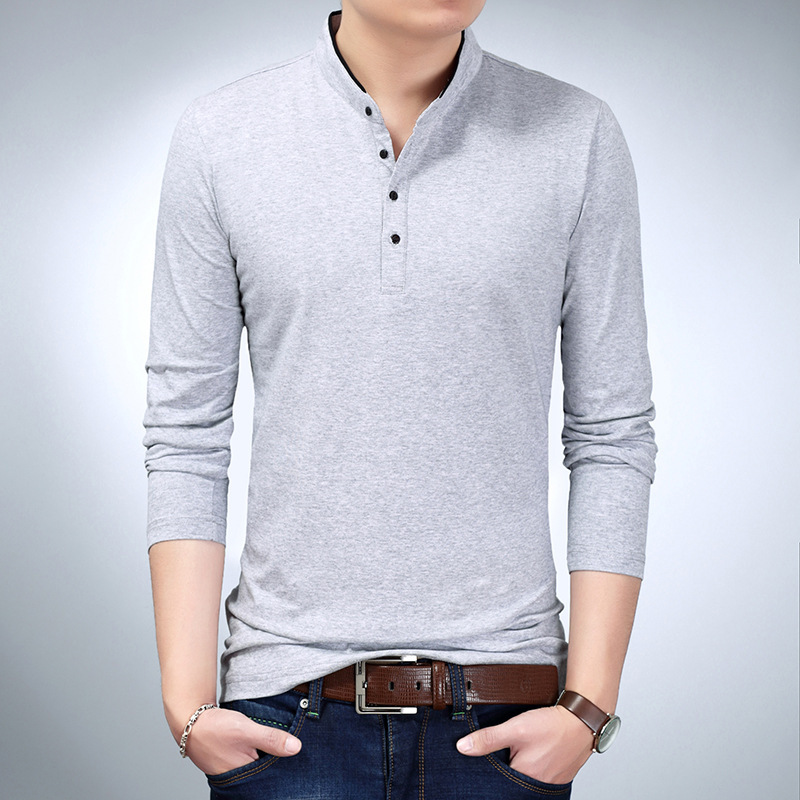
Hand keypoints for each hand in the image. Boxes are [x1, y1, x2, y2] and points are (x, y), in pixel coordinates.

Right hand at [180, 706, 301, 775]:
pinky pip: (246, 758)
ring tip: (274, 741)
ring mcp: (231, 770)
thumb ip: (271, 739)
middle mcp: (237, 778)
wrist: (190, 719)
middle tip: (286, 744)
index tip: (296, 751)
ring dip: (264, 753)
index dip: (284, 763)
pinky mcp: (227, 761)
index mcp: (244, 775)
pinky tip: (259, 741)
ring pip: (255, 763)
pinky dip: (254, 750)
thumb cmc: (216, 727)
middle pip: (264, 770)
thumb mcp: (247, 730)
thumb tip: (296, 748)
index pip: (272, 774)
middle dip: (274, 759)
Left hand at [456, 705, 593, 783]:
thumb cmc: (551, 725)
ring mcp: (549, 783)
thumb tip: (462, 747)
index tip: (486, 759)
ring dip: (519, 767)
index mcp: (524, 777)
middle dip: (505, 769)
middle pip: (511, 781)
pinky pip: (539, 776)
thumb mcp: (515, 728)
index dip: (490, 769)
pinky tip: (533, 753)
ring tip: (520, 751)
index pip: (497, 780)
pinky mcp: (558, 777)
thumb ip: (488, 738)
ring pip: (525, 778)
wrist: (582, 720)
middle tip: (507, 751)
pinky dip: (532, 766)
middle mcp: (537, 786)